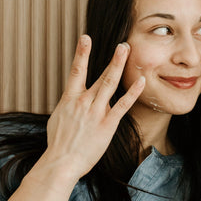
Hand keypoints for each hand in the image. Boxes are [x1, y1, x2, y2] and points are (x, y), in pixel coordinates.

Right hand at [44, 36, 144, 181]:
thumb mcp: (58, 118)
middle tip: (123, 44)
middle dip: (112, 59)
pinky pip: (122, 105)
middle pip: (100, 75)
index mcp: (70, 99)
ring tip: (127, 52)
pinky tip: (141, 82)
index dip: (81, 53)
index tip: (85, 37)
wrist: (61, 162)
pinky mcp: (107, 124)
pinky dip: (132, 92)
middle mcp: (84, 102)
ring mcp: (96, 112)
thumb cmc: (58, 143)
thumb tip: (72, 98)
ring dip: (119, 66)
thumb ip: (69, 105)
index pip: (76, 71)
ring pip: (110, 84)